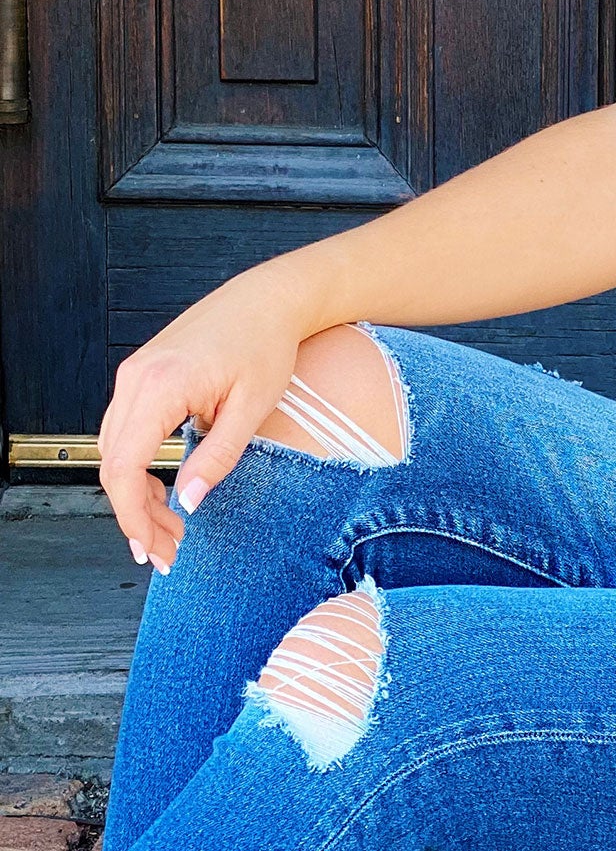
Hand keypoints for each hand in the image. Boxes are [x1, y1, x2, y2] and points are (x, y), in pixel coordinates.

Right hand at [98, 272, 319, 575]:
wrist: (267, 298)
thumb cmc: (265, 344)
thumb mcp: (251, 408)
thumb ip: (218, 458)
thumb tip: (189, 502)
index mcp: (160, 387)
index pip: (124, 466)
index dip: (132, 516)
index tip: (152, 548)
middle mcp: (135, 379)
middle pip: (113, 464)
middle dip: (136, 515)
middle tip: (167, 552)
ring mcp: (133, 374)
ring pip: (114, 450)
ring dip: (136, 494)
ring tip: (170, 529)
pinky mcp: (141, 375)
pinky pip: (125, 431)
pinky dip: (137, 466)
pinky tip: (163, 490)